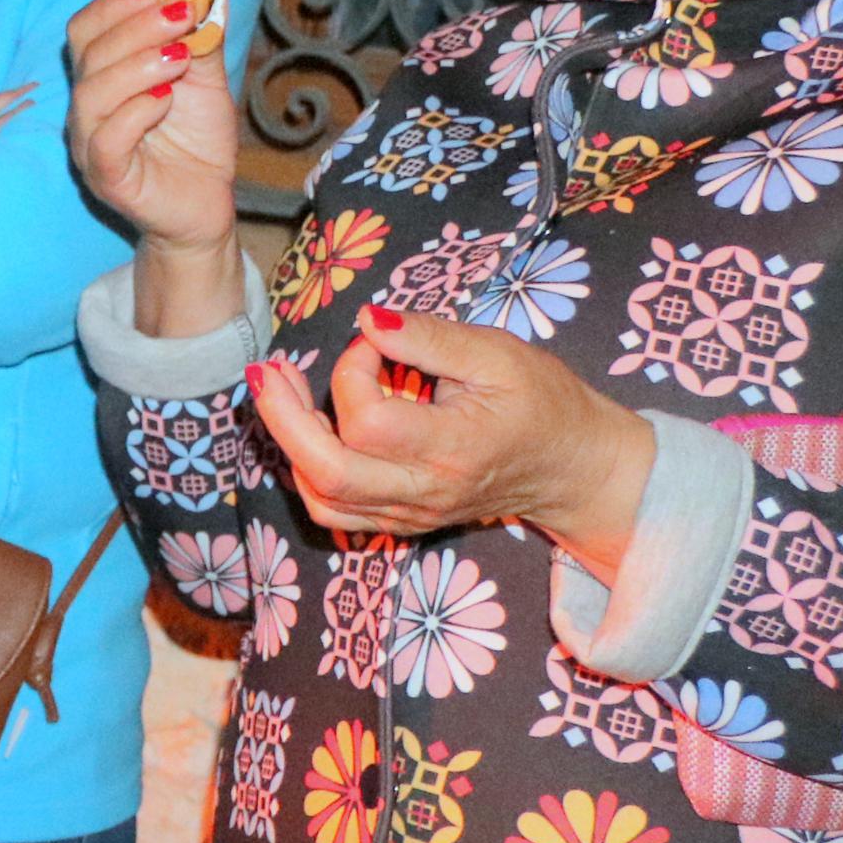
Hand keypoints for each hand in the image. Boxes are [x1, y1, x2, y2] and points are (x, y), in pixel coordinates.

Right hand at [65, 0, 246, 336]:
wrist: (206, 204)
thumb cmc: (196, 142)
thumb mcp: (205, 78)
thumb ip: (200, 35)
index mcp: (101, 77)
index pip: (86, 27)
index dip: (117, 1)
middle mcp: (85, 108)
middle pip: (87, 53)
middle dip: (134, 25)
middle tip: (181, 13)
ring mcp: (90, 145)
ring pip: (92, 94)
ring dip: (138, 65)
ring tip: (181, 56)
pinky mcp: (107, 179)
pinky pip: (106, 140)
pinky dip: (136, 112)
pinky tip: (166, 100)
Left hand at [249, 304, 653, 575]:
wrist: (573, 467)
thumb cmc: (541, 402)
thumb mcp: (497, 353)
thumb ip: (429, 338)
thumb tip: (367, 321)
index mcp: (455, 448)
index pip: (370, 422)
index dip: (353, 371)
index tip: (373, 341)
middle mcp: (427, 491)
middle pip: (328, 474)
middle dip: (283, 420)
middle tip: (269, 372)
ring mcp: (412, 514)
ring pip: (323, 498)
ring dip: (289, 444)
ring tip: (283, 393)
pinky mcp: (402, 521)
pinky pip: (335, 512)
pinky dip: (307, 472)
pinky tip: (308, 429)